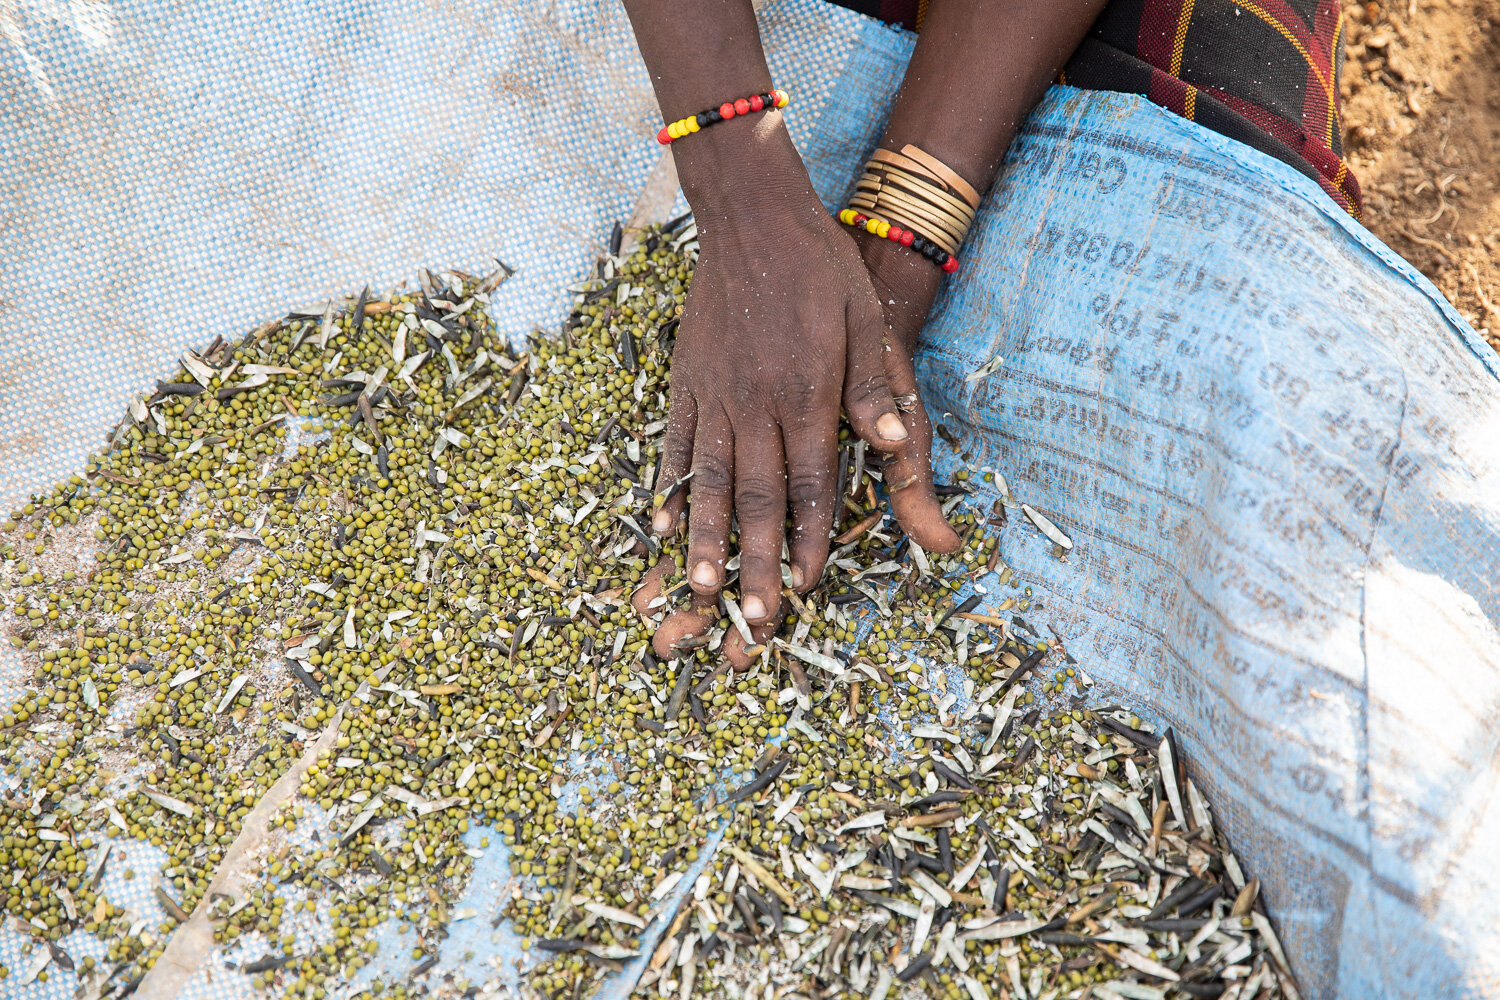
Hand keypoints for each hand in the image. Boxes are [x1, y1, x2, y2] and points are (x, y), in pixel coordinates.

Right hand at [630, 119, 950, 665]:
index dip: (806, 540)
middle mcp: (757, 404)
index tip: (801, 590)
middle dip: (755, 564)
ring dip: (705, 543)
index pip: (809, 483)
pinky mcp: (686, 382)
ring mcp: (714, 395)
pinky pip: (675, 447)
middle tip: (750, 623)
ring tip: (696, 593)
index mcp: (808, 395)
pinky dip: (669, 491)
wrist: (753, 215)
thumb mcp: (865, 324)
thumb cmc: (822, 271)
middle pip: (758, 499)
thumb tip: (891, 446)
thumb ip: (873, 391)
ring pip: (710, 483)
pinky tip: (660, 529)